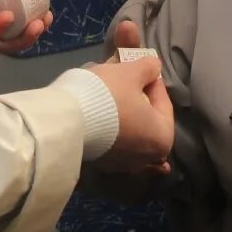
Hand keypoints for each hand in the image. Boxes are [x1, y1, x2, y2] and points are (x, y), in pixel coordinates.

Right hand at [89, 44, 174, 174]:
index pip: (163, 102)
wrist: (68, 122)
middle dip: (136, 97)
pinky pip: (110, 140)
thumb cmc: (109, 97)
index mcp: (162, 138)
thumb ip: (148, 68)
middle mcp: (146, 159)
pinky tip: (102, 113)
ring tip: (109, 90)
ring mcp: (122, 165)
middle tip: (126, 77)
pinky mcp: (100, 164)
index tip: (143, 66)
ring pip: (127, 130)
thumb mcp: (131, 72)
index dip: (152, 80)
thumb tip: (154, 67)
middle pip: (145, 119)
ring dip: (122, 111)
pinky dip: (108, 126)